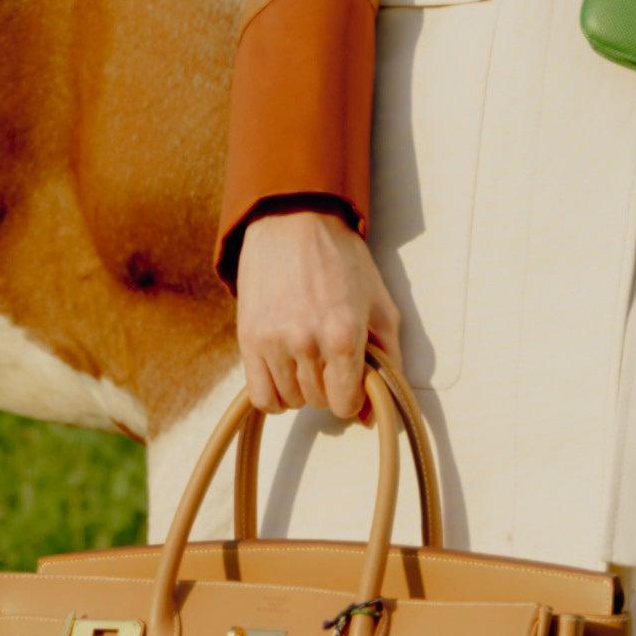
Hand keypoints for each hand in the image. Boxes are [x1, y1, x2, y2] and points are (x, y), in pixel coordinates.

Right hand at [234, 209, 400, 423]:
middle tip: (330, 360)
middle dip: (329, 388)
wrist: (294, 222)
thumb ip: (387, 361)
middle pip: (319, 402)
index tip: (351, 383)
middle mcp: (306, 342)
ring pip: (290, 400)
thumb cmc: (343, 261)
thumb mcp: (380, 304)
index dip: (352, 399)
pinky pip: (260, 395)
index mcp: (344, 334)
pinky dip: (275, 396)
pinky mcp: (248, 338)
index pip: (345, 403)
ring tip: (307, 360)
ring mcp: (273, 341)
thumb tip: (370, 413)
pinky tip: (285, 375)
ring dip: (302, 389)